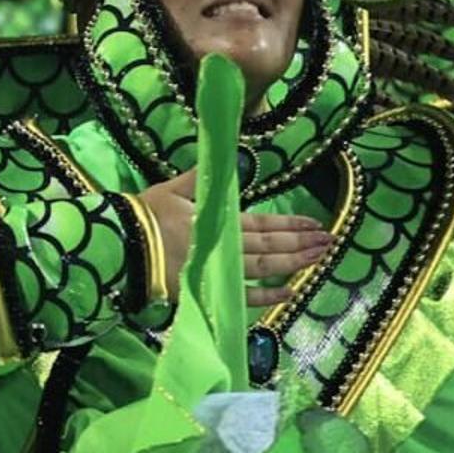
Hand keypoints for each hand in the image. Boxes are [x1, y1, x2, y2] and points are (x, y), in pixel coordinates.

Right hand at [131, 174, 333, 301]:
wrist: (123, 246)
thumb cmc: (145, 215)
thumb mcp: (172, 189)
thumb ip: (201, 177)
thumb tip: (232, 156)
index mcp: (218, 219)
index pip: (263, 222)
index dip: (290, 223)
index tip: (316, 224)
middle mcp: (225, 245)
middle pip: (271, 245)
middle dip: (302, 243)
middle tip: (330, 242)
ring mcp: (220, 269)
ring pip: (265, 266)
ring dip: (295, 263)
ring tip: (320, 259)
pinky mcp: (209, 289)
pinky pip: (245, 296)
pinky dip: (269, 294)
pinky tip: (291, 292)